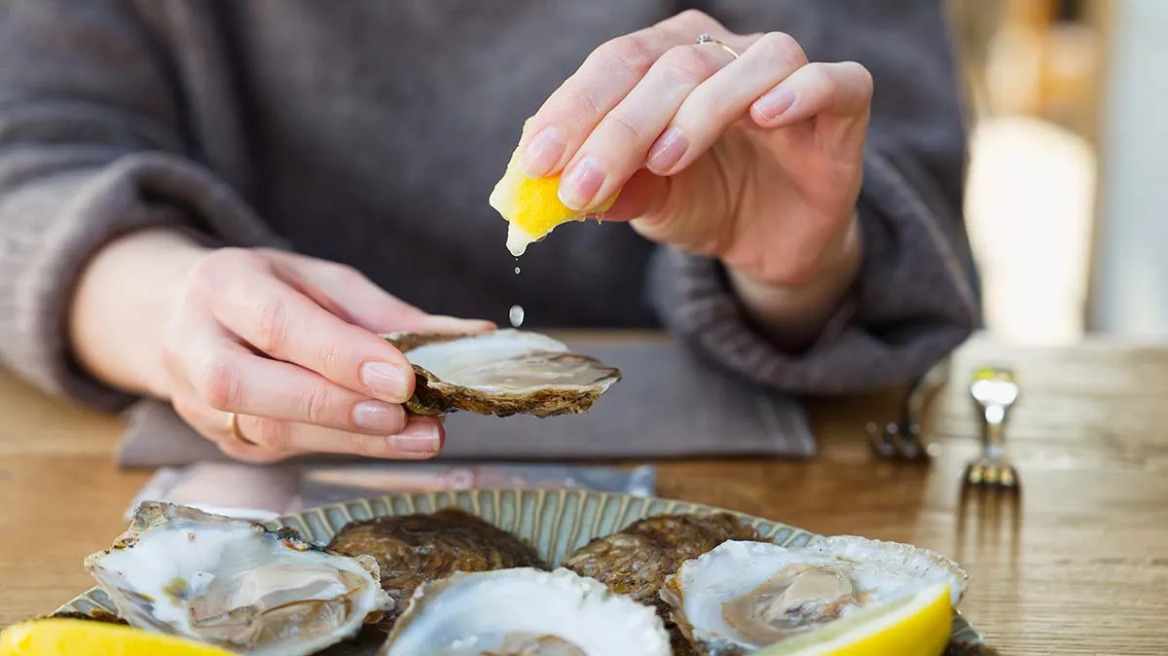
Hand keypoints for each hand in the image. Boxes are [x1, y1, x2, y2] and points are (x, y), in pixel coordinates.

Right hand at [70, 230, 492, 462]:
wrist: (183, 314)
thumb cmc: (267, 291)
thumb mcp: (323, 282)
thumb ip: (388, 313)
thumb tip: (473, 336)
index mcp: (222, 286)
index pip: (278, 325)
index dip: (340, 356)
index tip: (402, 377)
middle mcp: (194, 344)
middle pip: (255, 388)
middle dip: (338, 407)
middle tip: (408, 416)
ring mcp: (198, 400)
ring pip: (268, 430)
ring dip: (352, 439)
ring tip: (420, 436)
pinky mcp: (221, 437)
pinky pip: (281, 449)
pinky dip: (342, 447)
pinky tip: (390, 442)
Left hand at [519, 10, 869, 343]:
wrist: (775, 240)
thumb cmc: (707, 202)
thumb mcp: (648, 202)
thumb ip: (607, 188)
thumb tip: (543, 192)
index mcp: (668, 58)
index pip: (614, 66)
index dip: (573, 112)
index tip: (536, 163)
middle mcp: (725, 50)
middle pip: (671, 67)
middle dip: (619, 129)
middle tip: (582, 186)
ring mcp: (785, 73)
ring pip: (746, 65)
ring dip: (699, 112)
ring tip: (663, 163)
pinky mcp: (843, 104)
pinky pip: (831, 81)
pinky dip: (799, 93)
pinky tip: (765, 118)